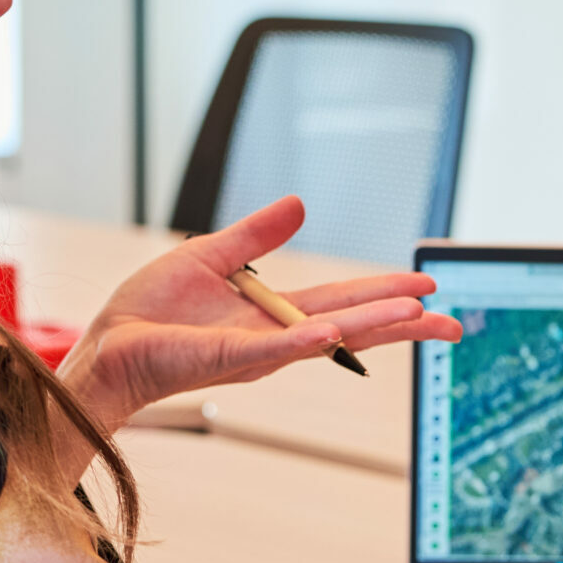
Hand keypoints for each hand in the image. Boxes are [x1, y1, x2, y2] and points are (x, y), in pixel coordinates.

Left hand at [56, 195, 461, 437]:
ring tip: (419, 317)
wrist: (109, 344)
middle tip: (454, 322)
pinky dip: (303, 342)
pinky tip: (335, 334)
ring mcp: (253, 351)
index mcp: (272, 314)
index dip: (384, 295)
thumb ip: (255, 236)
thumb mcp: (209, 257)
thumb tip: (299, 205)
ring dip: (372, 327)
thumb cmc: (150, 312)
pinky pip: (270, 349)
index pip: (341, 304)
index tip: (427, 287)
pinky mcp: (224, 357)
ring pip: (324, 338)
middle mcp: (273, 338)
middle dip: (402, 322)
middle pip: (350, 327)